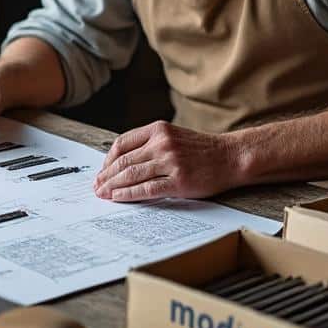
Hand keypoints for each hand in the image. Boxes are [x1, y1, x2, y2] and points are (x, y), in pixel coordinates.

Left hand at [93, 121, 247, 200]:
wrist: (231, 157)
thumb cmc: (202, 150)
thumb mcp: (174, 136)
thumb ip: (151, 144)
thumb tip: (123, 162)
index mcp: (158, 129)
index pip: (122, 143)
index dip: (107, 159)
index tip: (102, 171)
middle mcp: (162, 144)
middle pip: (123, 161)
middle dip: (106, 176)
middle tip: (96, 186)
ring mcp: (170, 162)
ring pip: (131, 175)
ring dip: (112, 186)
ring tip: (102, 194)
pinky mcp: (178, 181)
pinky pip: (147, 189)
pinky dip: (129, 194)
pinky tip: (119, 198)